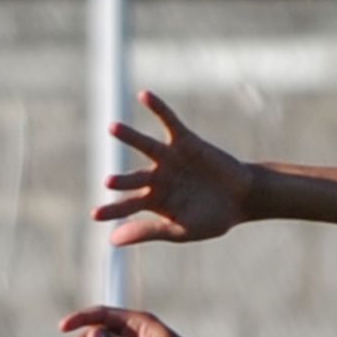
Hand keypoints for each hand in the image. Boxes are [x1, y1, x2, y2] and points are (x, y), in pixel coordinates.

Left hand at [94, 91, 256, 245]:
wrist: (243, 200)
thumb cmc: (212, 219)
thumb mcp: (180, 230)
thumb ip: (148, 231)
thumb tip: (112, 240)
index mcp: (153, 202)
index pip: (127, 206)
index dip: (112, 210)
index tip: (94, 215)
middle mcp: (156, 178)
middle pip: (133, 178)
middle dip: (122, 180)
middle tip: (108, 181)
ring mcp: (170, 159)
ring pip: (145, 145)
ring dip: (130, 136)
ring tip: (112, 128)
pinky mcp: (186, 142)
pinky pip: (169, 122)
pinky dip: (158, 108)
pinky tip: (143, 95)